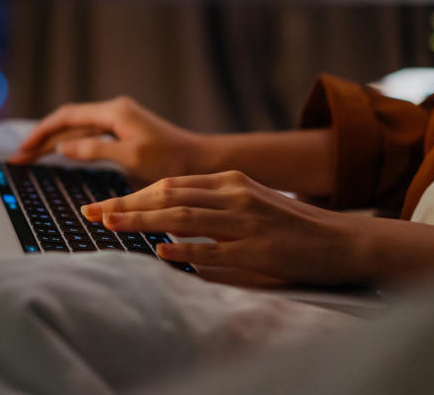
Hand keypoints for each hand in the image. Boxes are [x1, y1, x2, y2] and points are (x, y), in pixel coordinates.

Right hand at [8, 96, 203, 183]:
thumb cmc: (171, 160)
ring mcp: (119, 120)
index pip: (66, 117)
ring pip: (77, 129)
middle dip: (42, 138)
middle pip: (68, 122)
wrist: (201, 161)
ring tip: (31, 156)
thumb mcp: (130, 156)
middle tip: (19, 157)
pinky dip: (71, 144)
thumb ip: (94, 149)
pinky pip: (89, 135)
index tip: (23, 150)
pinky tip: (60, 153)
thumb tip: (62, 147)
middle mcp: (114, 111)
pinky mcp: (124, 132)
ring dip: (54, 142)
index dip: (42, 132)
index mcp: (113, 112)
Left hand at [81, 170, 355, 284]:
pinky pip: (215, 250)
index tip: (99, 205)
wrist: (342, 241)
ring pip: (184, 216)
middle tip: (91, 213)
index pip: (169, 184)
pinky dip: (186, 249)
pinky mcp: (259, 249)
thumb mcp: (247, 203)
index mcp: (229, 181)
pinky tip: (162, 252)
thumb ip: (208, 207)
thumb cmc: (289, 226)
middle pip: (168, 195)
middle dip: (126, 204)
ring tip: (111, 225)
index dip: (131, 195)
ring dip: (144, 220)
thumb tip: (165, 225)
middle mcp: (234, 194)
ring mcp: (246, 221)